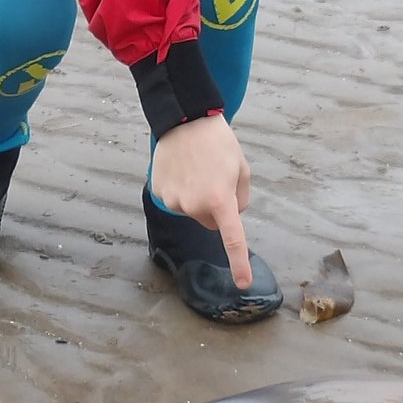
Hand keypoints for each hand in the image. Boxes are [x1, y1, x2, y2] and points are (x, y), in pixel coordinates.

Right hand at [150, 114, 252, 289]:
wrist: (185, 120)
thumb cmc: (218, 143)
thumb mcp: (242, 169)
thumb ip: (241, 199)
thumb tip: (231, 215)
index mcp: (220, 200)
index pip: (232, 239)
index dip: (239, 262)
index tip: (242, 283)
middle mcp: (195, 205)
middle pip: (210, 222)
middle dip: (215, 208)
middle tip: (214, 179)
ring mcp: (174, 200)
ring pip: (192, 211)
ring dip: (196, 197)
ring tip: (196, 170)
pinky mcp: (159, 193)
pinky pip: (176, 201)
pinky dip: (180, 190)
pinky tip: (181, 170)